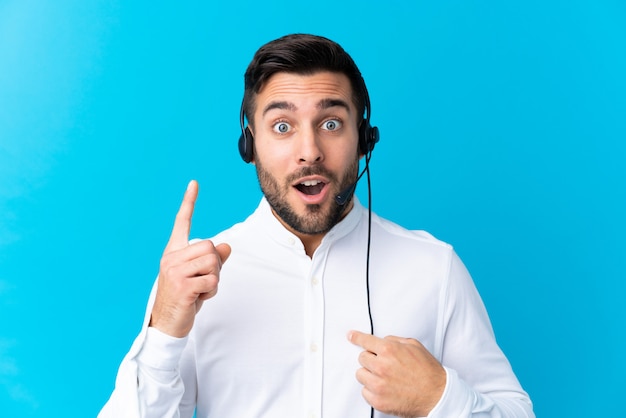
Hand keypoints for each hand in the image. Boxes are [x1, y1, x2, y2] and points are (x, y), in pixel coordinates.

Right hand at [149, 180, 230, 337]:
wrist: (166, 325)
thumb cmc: (184, 300)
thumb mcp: (199, 277)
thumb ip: (213, 261)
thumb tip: (227, 245)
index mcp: (174, 252)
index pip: (182, 223)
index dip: (189, 202)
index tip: (194, 183)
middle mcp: (171, 258)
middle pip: (211, 247)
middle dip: (215, 266)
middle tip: (203, 282)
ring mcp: (175, 271)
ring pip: (214, 263)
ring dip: (214, 280)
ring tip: (199, 291)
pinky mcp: (182, 285)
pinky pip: (213, 281)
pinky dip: (211, 292)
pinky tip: (198, 300)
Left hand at [348, 330, 445, 416]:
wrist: (437, 395)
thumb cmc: (427, 371)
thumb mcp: (414, 346)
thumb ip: (394, 341)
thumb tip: (382, 341)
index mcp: (389, 350)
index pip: (365, 341)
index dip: (356, 337)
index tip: (351, 336)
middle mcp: (381, 366)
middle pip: (362, 358)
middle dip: (371, 359)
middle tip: (384, 364)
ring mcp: (378, 385)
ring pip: (360, 375)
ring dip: (370, 375)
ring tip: (385, 377)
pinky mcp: (378, 401)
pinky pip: (364, 392)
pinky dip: (372, 390)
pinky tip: (385, 389)